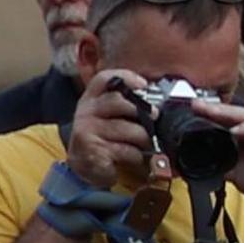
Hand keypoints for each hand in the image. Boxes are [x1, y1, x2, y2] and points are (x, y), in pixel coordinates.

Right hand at [65, 71, 157, 188]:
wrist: (87, 165)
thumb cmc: (106, 138)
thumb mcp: (114, 117)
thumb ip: (129, 106)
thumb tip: (157, 105)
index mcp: (92, 98)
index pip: (104, 79)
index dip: (126, 77)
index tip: (144, 84)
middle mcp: (86, 111)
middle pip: (117, 101)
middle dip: (142, 110)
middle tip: (155, 117)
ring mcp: (86, 130)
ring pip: (125, 128)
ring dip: (143, 138)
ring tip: (147, 144)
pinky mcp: (92, 150)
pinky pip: (124, 150)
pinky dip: (137, 156)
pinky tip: (135, 158)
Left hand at [196, 100, 243, 221]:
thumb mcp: (230, 169)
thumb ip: (214, 158)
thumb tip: (190, 158)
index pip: (227, 116)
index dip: (208, 111)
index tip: (190, 109)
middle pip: (235, 112)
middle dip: (215, 108)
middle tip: (196, 105)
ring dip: (229, 113)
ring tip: (212, 112)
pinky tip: (235, 130)